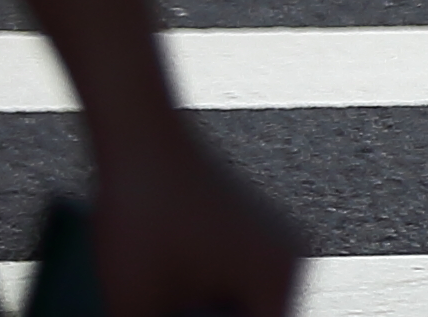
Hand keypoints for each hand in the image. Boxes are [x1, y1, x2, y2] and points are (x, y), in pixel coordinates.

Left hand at [86, 110, 305, 316]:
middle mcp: (290, 259)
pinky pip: (229, 283)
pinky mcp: (242, 225)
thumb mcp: (137, 307)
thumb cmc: (144, 214)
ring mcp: (269, 238)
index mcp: (281, 283)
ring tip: (151, 310)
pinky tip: (156, 305)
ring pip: (238, 308)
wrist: (137, 128)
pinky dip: (198, 304)